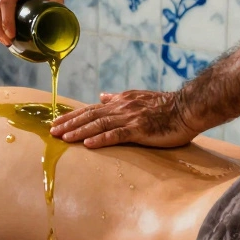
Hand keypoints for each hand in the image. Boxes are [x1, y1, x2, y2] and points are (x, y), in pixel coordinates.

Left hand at [49, 90, 199, 148]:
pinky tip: (87, 144)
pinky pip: (116, 135)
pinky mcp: (139, 130)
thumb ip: (118, 98)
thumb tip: (102, 96)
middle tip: (52, 132)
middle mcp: (122, 108)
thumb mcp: (139, 97)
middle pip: (90, 116)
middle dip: (69, 123)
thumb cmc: (166, 106)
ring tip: (63, 138)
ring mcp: (130, 118)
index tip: (57, 122)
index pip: (91, 109)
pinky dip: (100, 139)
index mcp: (120, 102)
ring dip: (79, 131)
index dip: (73, 116)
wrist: (187, 108)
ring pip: (98, 125)